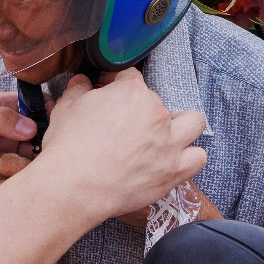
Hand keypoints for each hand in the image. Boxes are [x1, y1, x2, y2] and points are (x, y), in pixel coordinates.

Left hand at [0, 92, 37, 198]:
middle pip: (37, 132)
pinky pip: (18, 175)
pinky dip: (22, 177)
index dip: (46, 111)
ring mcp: (1, 152)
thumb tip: (32, 127)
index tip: (56, 124)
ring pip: (31, 155)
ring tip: (26, 165)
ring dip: (34, 161)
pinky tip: (16, 179)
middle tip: (42, 150)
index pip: (32, 104)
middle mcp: (3, 130)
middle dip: (44, 140)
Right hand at [24, 69, 205, 226]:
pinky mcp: (173, 170)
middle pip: (158, 101)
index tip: (109, 93)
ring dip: (181, 125)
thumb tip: (82, 83)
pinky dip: (189, 157)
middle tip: (126, 123)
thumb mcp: (65, 109)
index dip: (117, 84)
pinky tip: (173, 159)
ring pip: (193, 123)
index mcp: (132, 93)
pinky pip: (198, 158)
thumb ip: (78, 90)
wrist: (74, 186)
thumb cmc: (69, 147)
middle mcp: (156, 114)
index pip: (131, 77)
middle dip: (142, 110)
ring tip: (164, 134)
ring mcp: (169, 143)